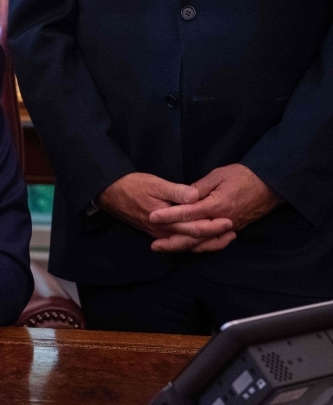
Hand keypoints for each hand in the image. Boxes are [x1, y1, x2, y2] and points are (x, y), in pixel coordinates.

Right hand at [98, 173, 233, 251]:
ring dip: (206, 243)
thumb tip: (196, 196)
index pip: (195, 228)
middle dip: (215, 237)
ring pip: (187, 245)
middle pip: (194, 240)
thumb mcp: (155, 184)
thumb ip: (176, 191)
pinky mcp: (156, 234)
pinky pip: (179, 243)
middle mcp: (164, 233)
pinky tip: (201, 241)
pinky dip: (193, 243)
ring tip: (224, 239)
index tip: (229, 221)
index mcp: (166, 221)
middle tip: (233, 232)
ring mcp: (160, 235)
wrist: (110, 194)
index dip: (214, 226)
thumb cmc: (132, 186)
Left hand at [148, 164, 280, 251]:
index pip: (188, 213)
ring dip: (184, 247)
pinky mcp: (234, 229)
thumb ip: (199, 188)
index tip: (153, 217)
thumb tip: (182, 197)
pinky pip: (214, 242)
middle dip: (173, 241)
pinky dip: (201, 247)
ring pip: (204, 243)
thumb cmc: (244, 175)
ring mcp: (229, 227)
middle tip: (154, 245)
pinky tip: (188, 247)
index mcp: (216, 205)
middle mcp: (222, 220)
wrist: (272, 184)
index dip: (169, 216)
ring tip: (165, 248)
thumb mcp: (218, 175)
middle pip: (194, 235)